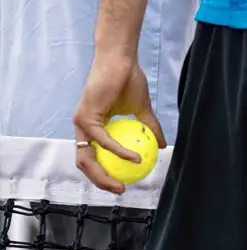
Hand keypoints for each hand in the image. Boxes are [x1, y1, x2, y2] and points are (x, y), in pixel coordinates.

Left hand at [73, 52, 165, 193]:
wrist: (122, 60)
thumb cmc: (129, 79)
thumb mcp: (141, 109)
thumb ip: (149, 128)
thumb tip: (163, 145)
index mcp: (92, 127)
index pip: (93, 157)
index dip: (104, 173)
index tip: (123, 182)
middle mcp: (82, 128)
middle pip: (86, 163)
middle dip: (101, 181)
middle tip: (121, 189)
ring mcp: (81, 123)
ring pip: (87, 157)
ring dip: (104, 174)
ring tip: (122, 183)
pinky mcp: (86, 117)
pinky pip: (103, 140)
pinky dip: (119, 151)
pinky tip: (135, 157)